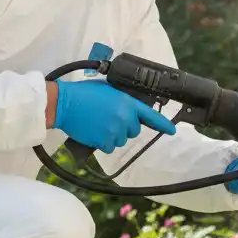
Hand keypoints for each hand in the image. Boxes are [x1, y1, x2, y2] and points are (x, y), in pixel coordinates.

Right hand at [51, 78, 175, 153]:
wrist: (65, 103)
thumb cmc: (84, 93)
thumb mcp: (108, 90)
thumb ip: (122, 100)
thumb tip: (128, 109)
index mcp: (127, 102)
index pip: (150, 115)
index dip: (163, 124)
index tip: (172, 130)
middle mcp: (125, 117)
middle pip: (133, 131)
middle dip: (124, 127)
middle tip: (108, 118)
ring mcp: (115, 130)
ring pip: (121, 140)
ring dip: (112, 135)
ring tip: (98, 124)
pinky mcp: (104, 141)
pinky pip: (109, 147)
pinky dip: (102, 142)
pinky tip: (93, 132)